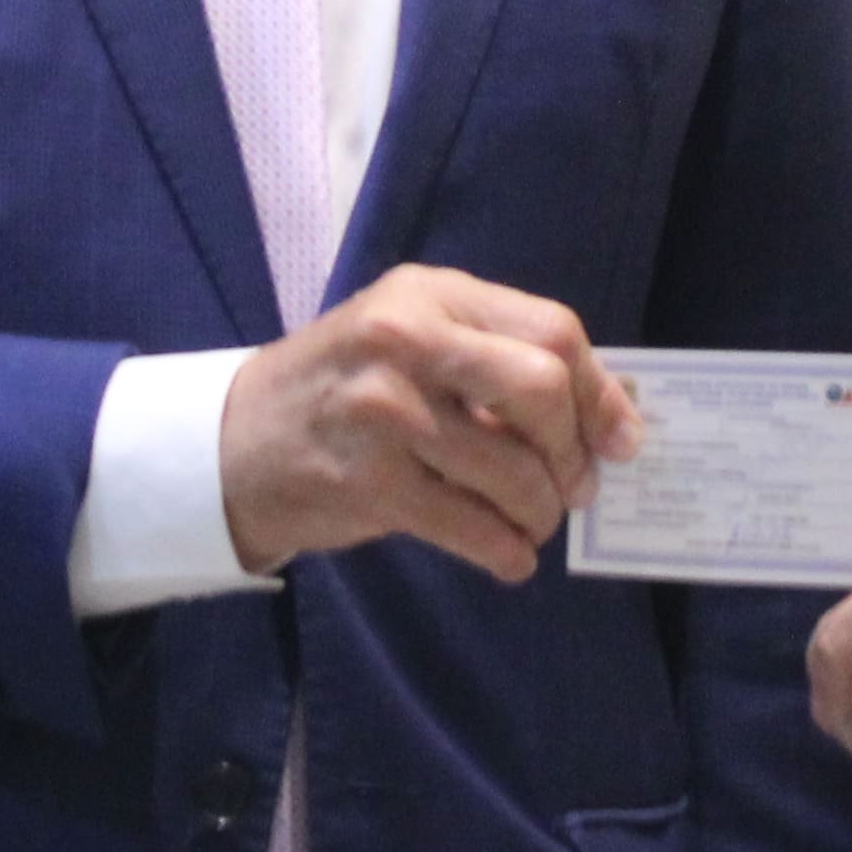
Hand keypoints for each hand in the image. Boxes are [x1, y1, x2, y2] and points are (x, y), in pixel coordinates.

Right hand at [217, 266, 642, 586]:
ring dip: (540, 511)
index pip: (551, 331)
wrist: (232, 443)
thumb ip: (497, 359)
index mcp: (429, 294)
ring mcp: (383, 411)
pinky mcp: (367, 482)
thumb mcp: (411, 340)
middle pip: (541, 388)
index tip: (619, 441)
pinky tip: (509, 557)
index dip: (599, 393)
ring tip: (532, 523)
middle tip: (572, 488)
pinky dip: (505, 551)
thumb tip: (612, 416)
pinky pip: (469, 525)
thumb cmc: (342, 390)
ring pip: (511, 468)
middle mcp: (405, 339)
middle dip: (572, 452)